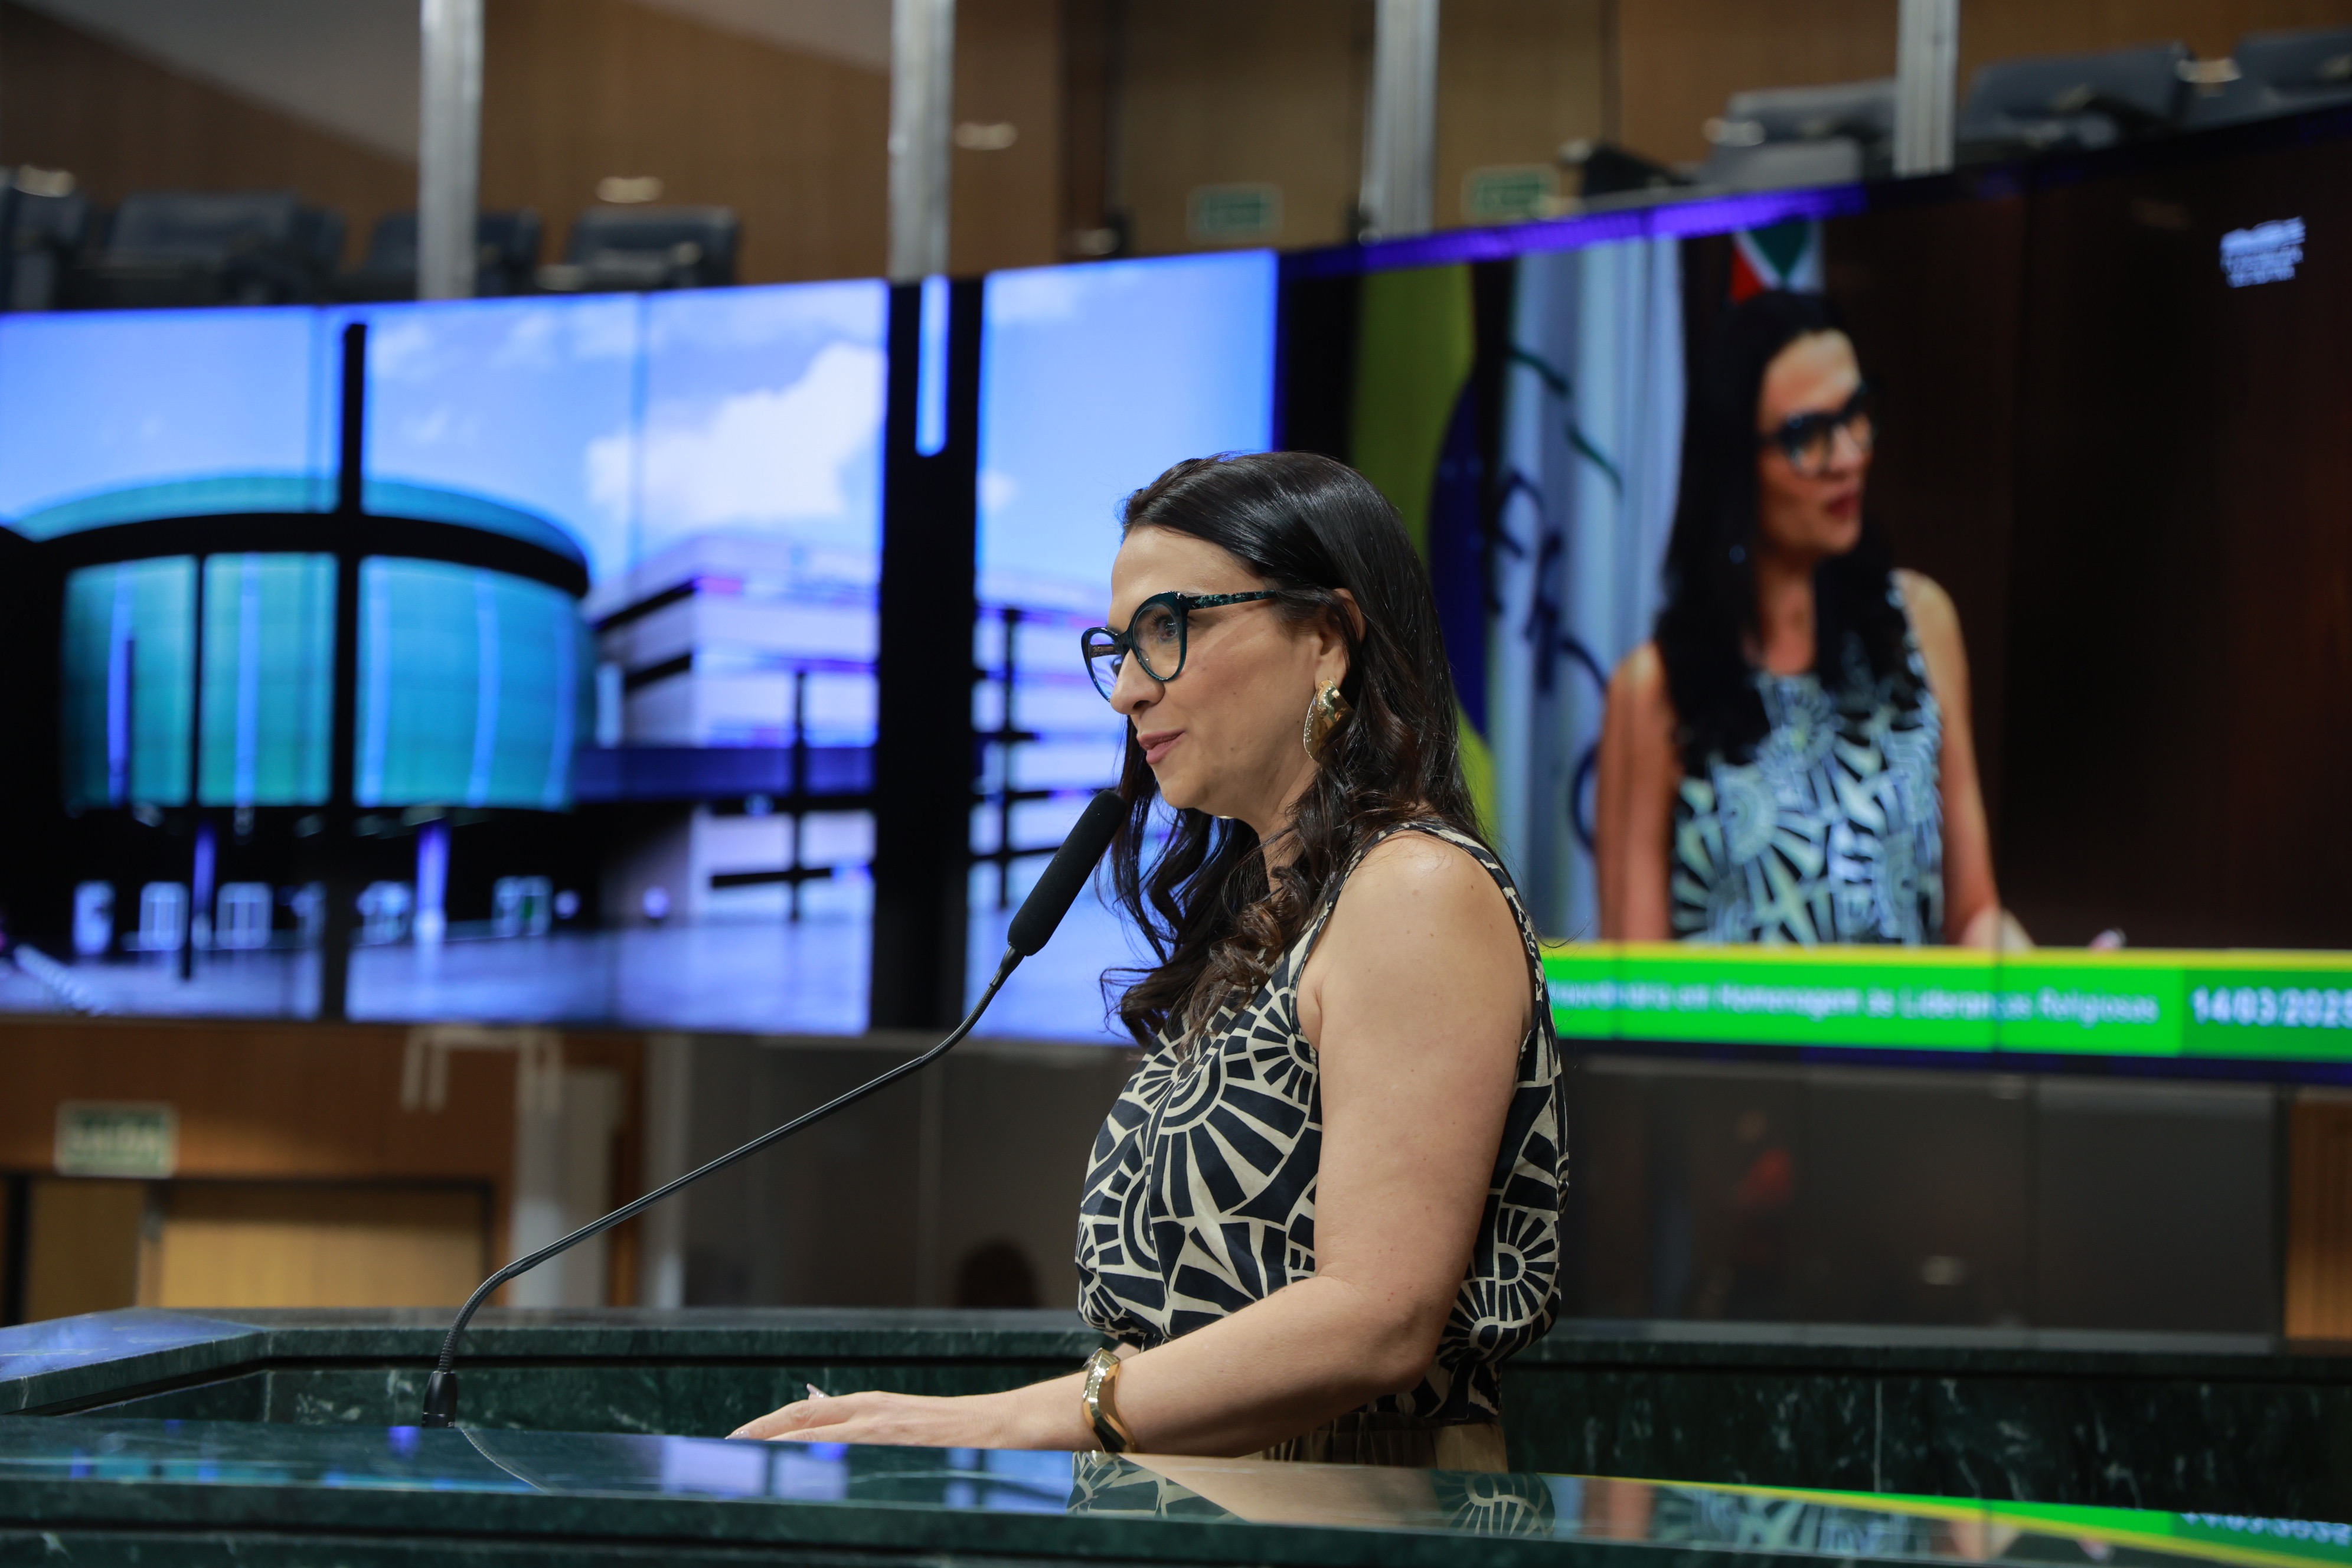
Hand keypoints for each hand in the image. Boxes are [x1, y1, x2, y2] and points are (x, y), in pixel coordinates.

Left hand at [729, 1386, 1013, 1446]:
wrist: (1002, 1425)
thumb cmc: (954, 1431)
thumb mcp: (901, 1420)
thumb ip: (861, 1423)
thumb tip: (822, 1419)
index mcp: (868, 1405)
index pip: (801, 1412)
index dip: (762, 1426)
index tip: (731, 1440)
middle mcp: (868, 1413)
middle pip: (797, 1425)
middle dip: (755, 1440)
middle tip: (720, 1457)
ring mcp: (881, 1432)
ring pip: (814, 1442)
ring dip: (776, 1455)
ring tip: (743, 1469)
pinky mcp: (897, 1450)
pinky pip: (845, 1462)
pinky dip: (816, 1469)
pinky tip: (794, 1482)